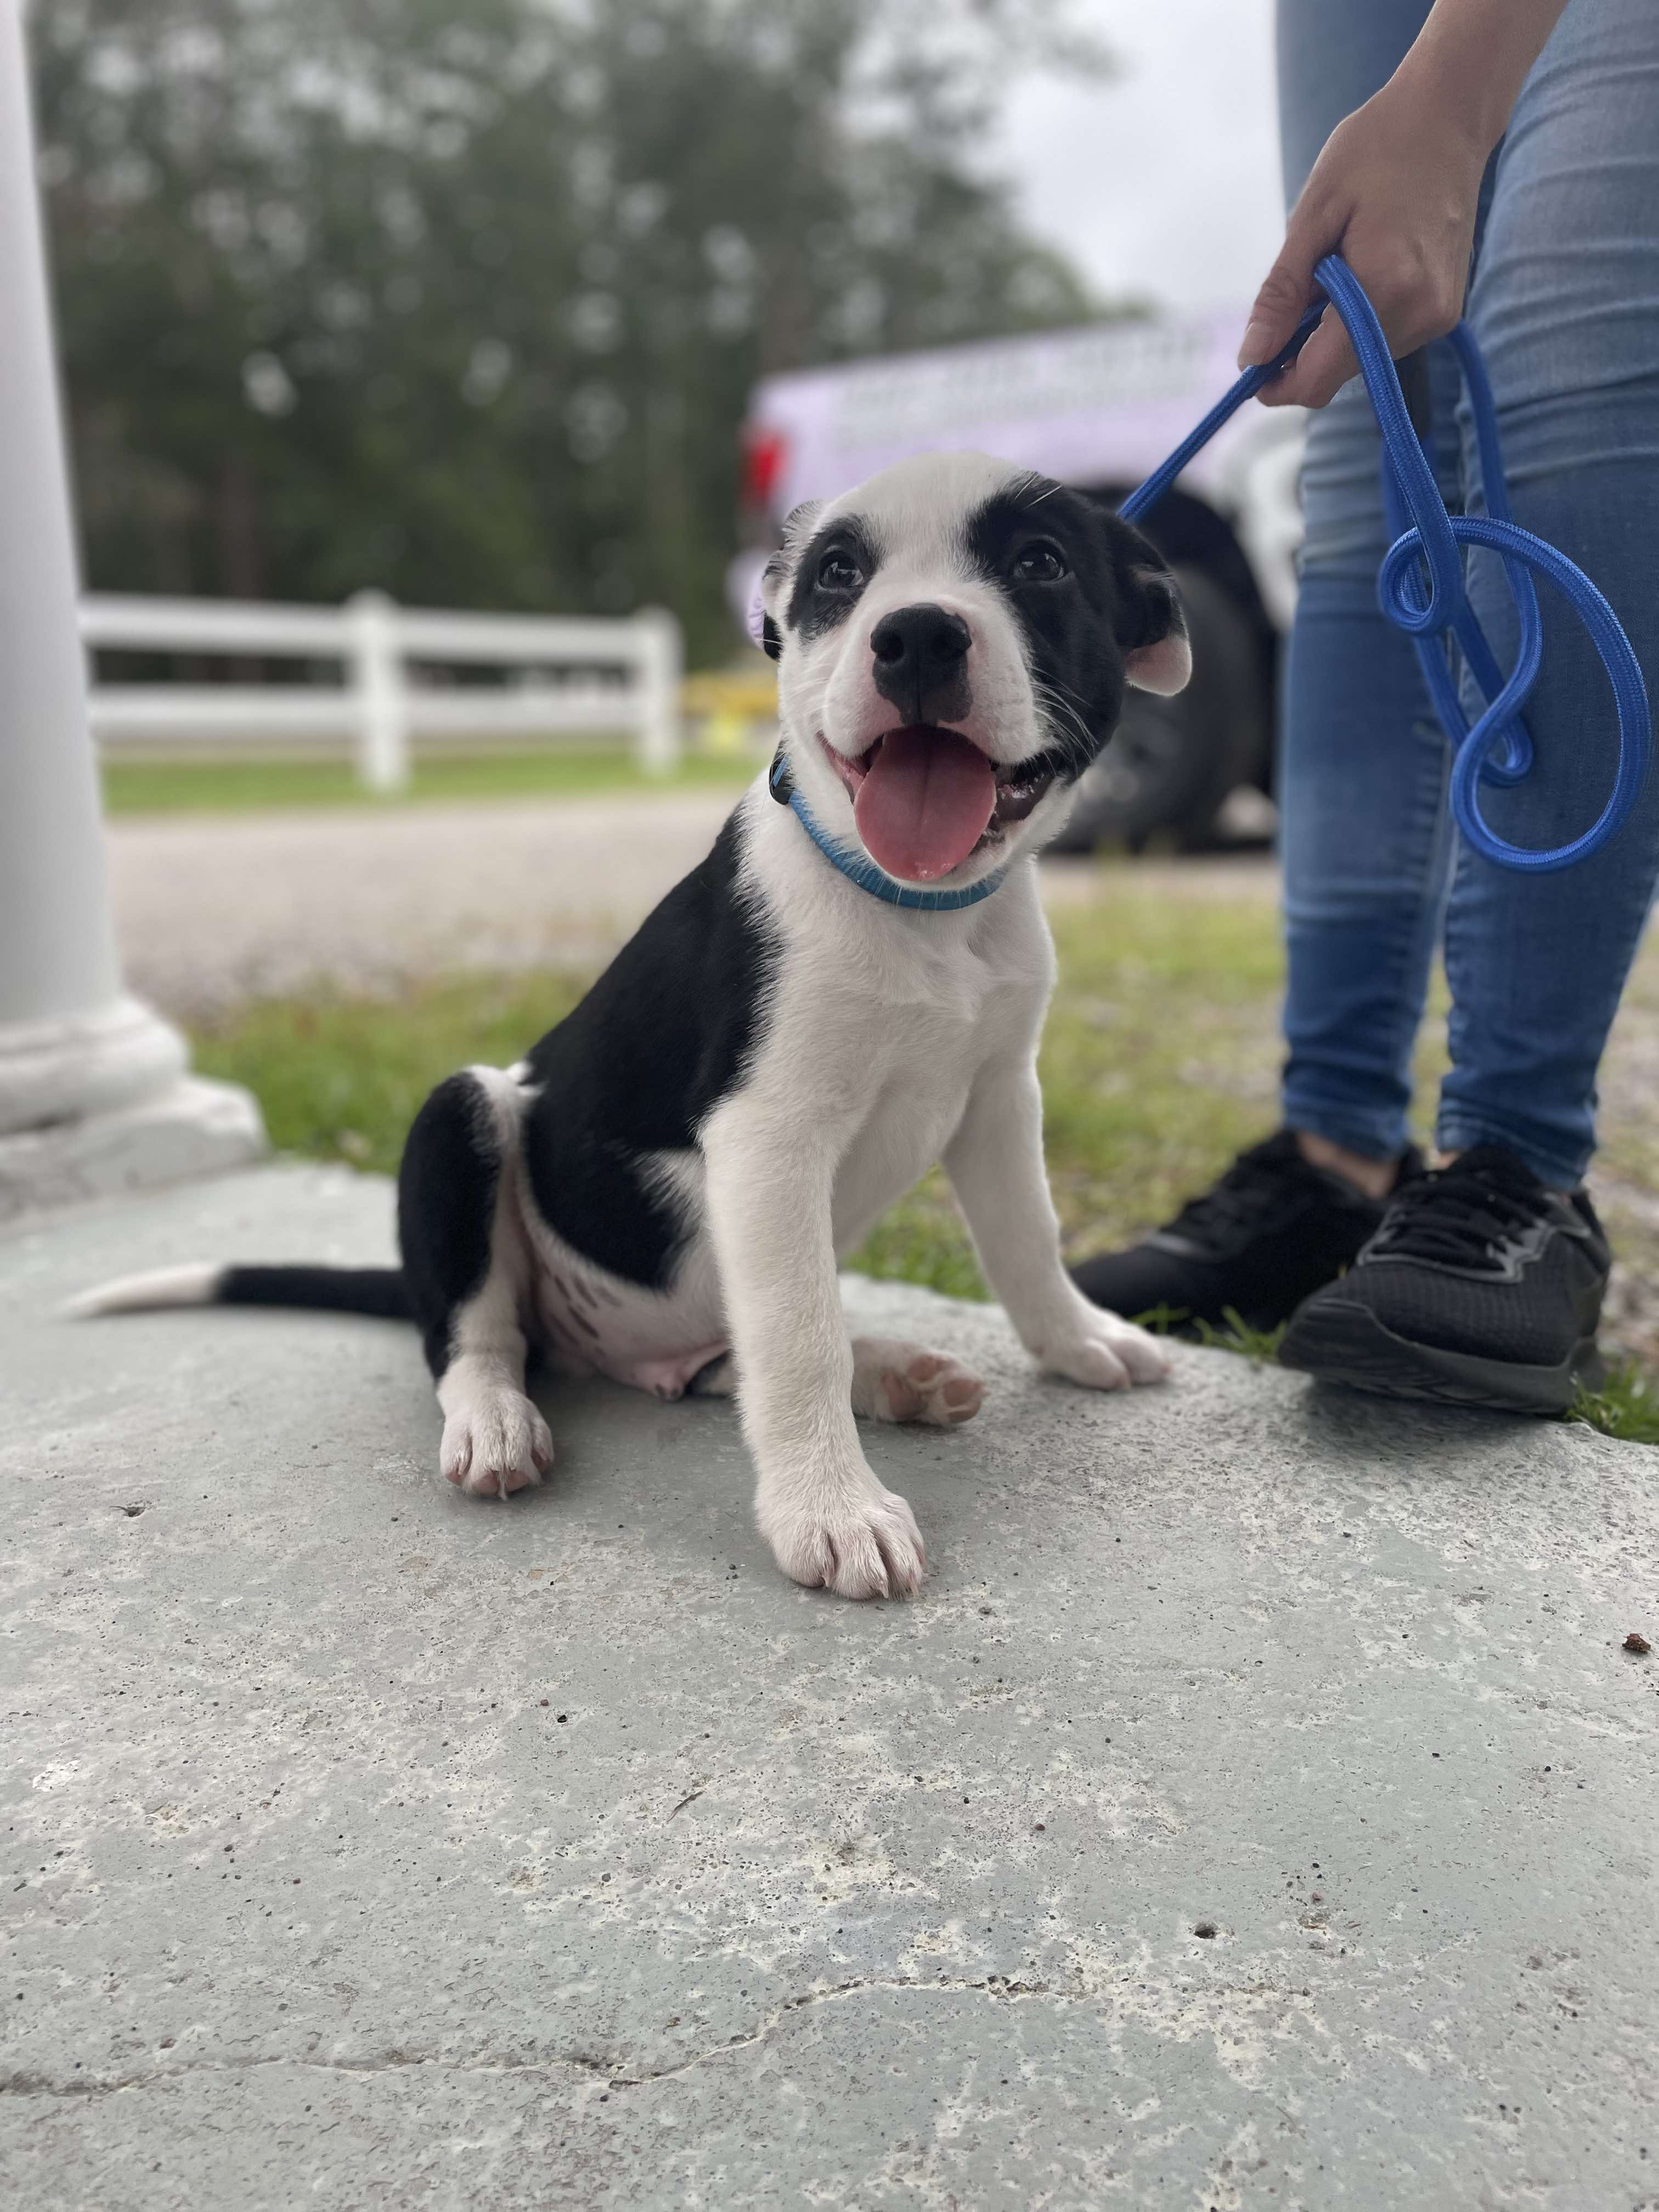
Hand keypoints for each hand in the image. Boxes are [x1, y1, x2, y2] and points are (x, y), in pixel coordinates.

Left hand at [1240, 71, 1488, 408]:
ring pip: (1360, 361)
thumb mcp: (1312, 217)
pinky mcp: (1446, 311)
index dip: (1275, 383)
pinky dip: (1358, 321)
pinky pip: (1383, 340)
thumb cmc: (1375, 150)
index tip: (1252, 364)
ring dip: (1331, 333)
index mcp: (1386, 290)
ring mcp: (1439, 316)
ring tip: (1338, 266)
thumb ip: (1281, 295)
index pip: (1317, 379)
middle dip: (1301, 353)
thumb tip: (1250, 358)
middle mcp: (1420, 315)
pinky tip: (1363, 269)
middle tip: (1294, 292)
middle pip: (1336, 376)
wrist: (1448, 117)